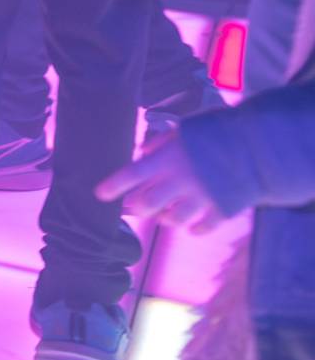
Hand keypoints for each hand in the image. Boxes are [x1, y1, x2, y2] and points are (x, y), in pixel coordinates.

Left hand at [100, 134, 229, 232]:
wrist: (258, 144)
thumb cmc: (216, 132)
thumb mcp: (183, 130)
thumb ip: (160, 144)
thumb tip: (142, 154)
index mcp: (168, 159)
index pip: (132, 174)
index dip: (114, 186)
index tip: (99, 195)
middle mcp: (181, 181)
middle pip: (148, 204)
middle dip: (138, 208)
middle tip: (133, 208)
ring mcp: (201, 198)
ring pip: (173, 220)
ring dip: (165, 219)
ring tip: (164, 216)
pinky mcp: (222, 209)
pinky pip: (203, 227)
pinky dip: (195, 229)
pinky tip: (191, 228)